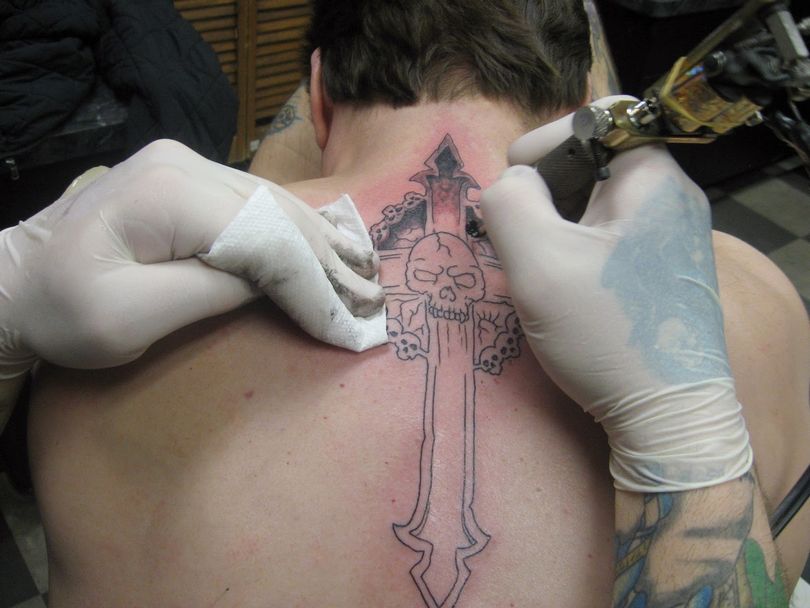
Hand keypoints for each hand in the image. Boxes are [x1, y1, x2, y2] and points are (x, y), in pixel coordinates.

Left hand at [0, 139, 382, 377]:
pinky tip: (333, 240)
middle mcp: (183, 163)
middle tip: (375, 300)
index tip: (348, 326)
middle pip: (278, 214)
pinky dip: (298, 229)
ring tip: (367, 272)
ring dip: (323, 243)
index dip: (313, 284)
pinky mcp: (190, 178)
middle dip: (330, 262)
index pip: (265, 239)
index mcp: (166, 195)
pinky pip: (259, 202)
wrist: (19, 281)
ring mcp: (187, 163)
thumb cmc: (63, 312)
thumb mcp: (128, 319)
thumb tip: (272, 279)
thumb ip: (209, 291)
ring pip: (276, 204)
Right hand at [480, 103, 750, 491]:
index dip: (546, 140)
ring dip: (558, 223)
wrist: (668, 417)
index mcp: (654, 179)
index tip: (514, 186)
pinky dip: (578, 249)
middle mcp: (673, 199)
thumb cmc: (604, 333)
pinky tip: (566, 288)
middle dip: (546, 190)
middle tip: (520, 235)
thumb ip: (508, 201)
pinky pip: (612, 236)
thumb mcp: (538, 261)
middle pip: (597, 160)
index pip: (599, 118)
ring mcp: (674, 238)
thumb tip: (513, 184)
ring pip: (600, 202)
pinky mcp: (666, 272)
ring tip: (538, 267)